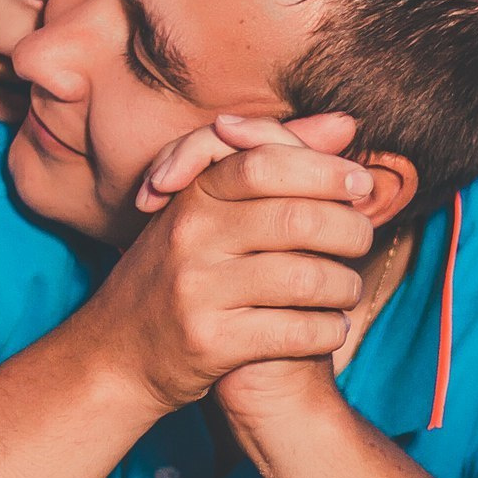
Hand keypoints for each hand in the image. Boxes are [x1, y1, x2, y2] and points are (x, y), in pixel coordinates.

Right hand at [75, 115, 374, 412]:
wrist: (116, 353)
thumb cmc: (179, 273)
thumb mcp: (211, 210)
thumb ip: (275, 161)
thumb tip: (345, 125)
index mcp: (193, 197)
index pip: (265, 164)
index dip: (324, 170)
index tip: (361, 185)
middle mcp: (190, 237)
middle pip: (296, 220)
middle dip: (349, 231)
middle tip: (362, 242)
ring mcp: (197, 290)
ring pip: (305, 278)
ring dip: (345, 286)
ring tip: (347, 290)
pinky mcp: (209, 343)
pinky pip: (295, 331)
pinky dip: (328, 330)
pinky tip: (331, 328)